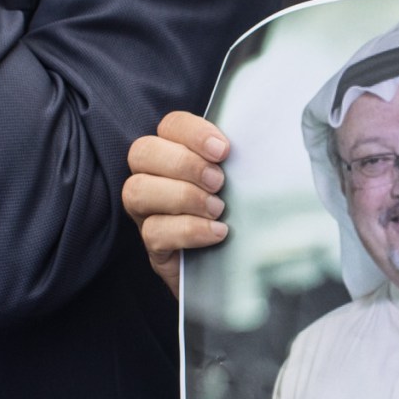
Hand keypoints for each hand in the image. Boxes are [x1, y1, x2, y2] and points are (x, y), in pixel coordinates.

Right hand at [122, 111, 231, 298]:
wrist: (242, 273)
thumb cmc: (243, 216)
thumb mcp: (245, 181)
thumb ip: (242, 159)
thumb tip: (262, 137)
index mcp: (175, 153)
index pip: (169, 125)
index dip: (192, 132)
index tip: (223, 150)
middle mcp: (153, 179)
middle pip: (141, 152)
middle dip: (183, 164)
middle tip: (218, 182)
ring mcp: (148, 214)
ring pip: (136, 191)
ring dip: (182, 196)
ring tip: (217, 209)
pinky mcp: (154, 248)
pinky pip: (153, 232)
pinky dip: (188, 230)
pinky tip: (216, 233)